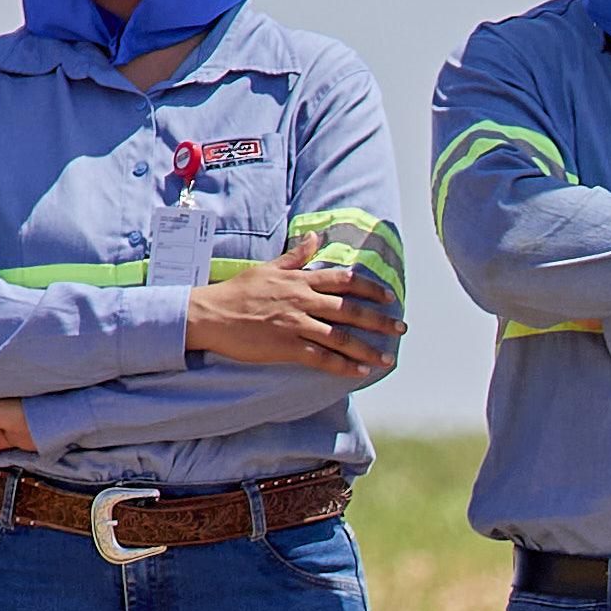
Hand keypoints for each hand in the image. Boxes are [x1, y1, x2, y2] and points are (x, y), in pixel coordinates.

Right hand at [189, 253, 402, 383]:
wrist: (209, 313)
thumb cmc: (238, 291)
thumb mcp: (268, 268)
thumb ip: (296, 257)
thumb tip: (316, 239)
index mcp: (300, 280)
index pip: (344, 281)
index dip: (370, 289)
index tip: (389, 297)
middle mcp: (303, 300)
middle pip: (350, 309)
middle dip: (379, 321)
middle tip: (401, 329)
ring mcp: (295, 324)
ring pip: (340, 337)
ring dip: (367, 349)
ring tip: (386, 359)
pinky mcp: (286, 346)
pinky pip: (321, 358)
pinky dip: (342, 365)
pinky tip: (359, 371)